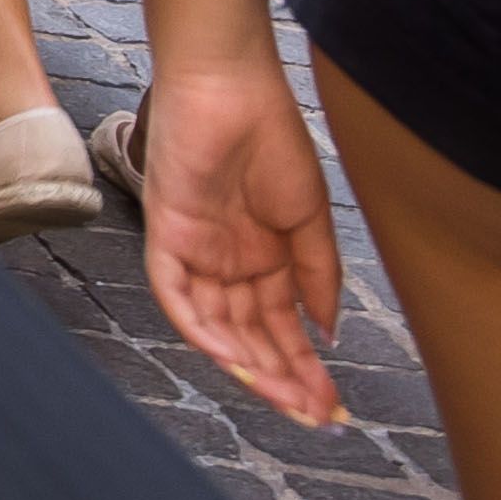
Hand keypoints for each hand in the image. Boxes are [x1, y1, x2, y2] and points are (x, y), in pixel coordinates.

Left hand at [123, 49, 349, 428]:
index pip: (281, 329)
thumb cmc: (272, 137)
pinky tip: (236, 358)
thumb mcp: (309, 217)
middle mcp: (227, 262)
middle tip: (313, 415)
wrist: (233, 84)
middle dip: (282, 380)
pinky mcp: (167, 231)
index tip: (333, 408)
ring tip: (284, 398)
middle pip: (250, 337)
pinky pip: (176, 293)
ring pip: (215, 327)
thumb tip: (329, 334)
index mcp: (262, 258)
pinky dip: (202, 329)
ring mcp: (197, 249)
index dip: (305, 370)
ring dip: (248, 366)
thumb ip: (319, 275)